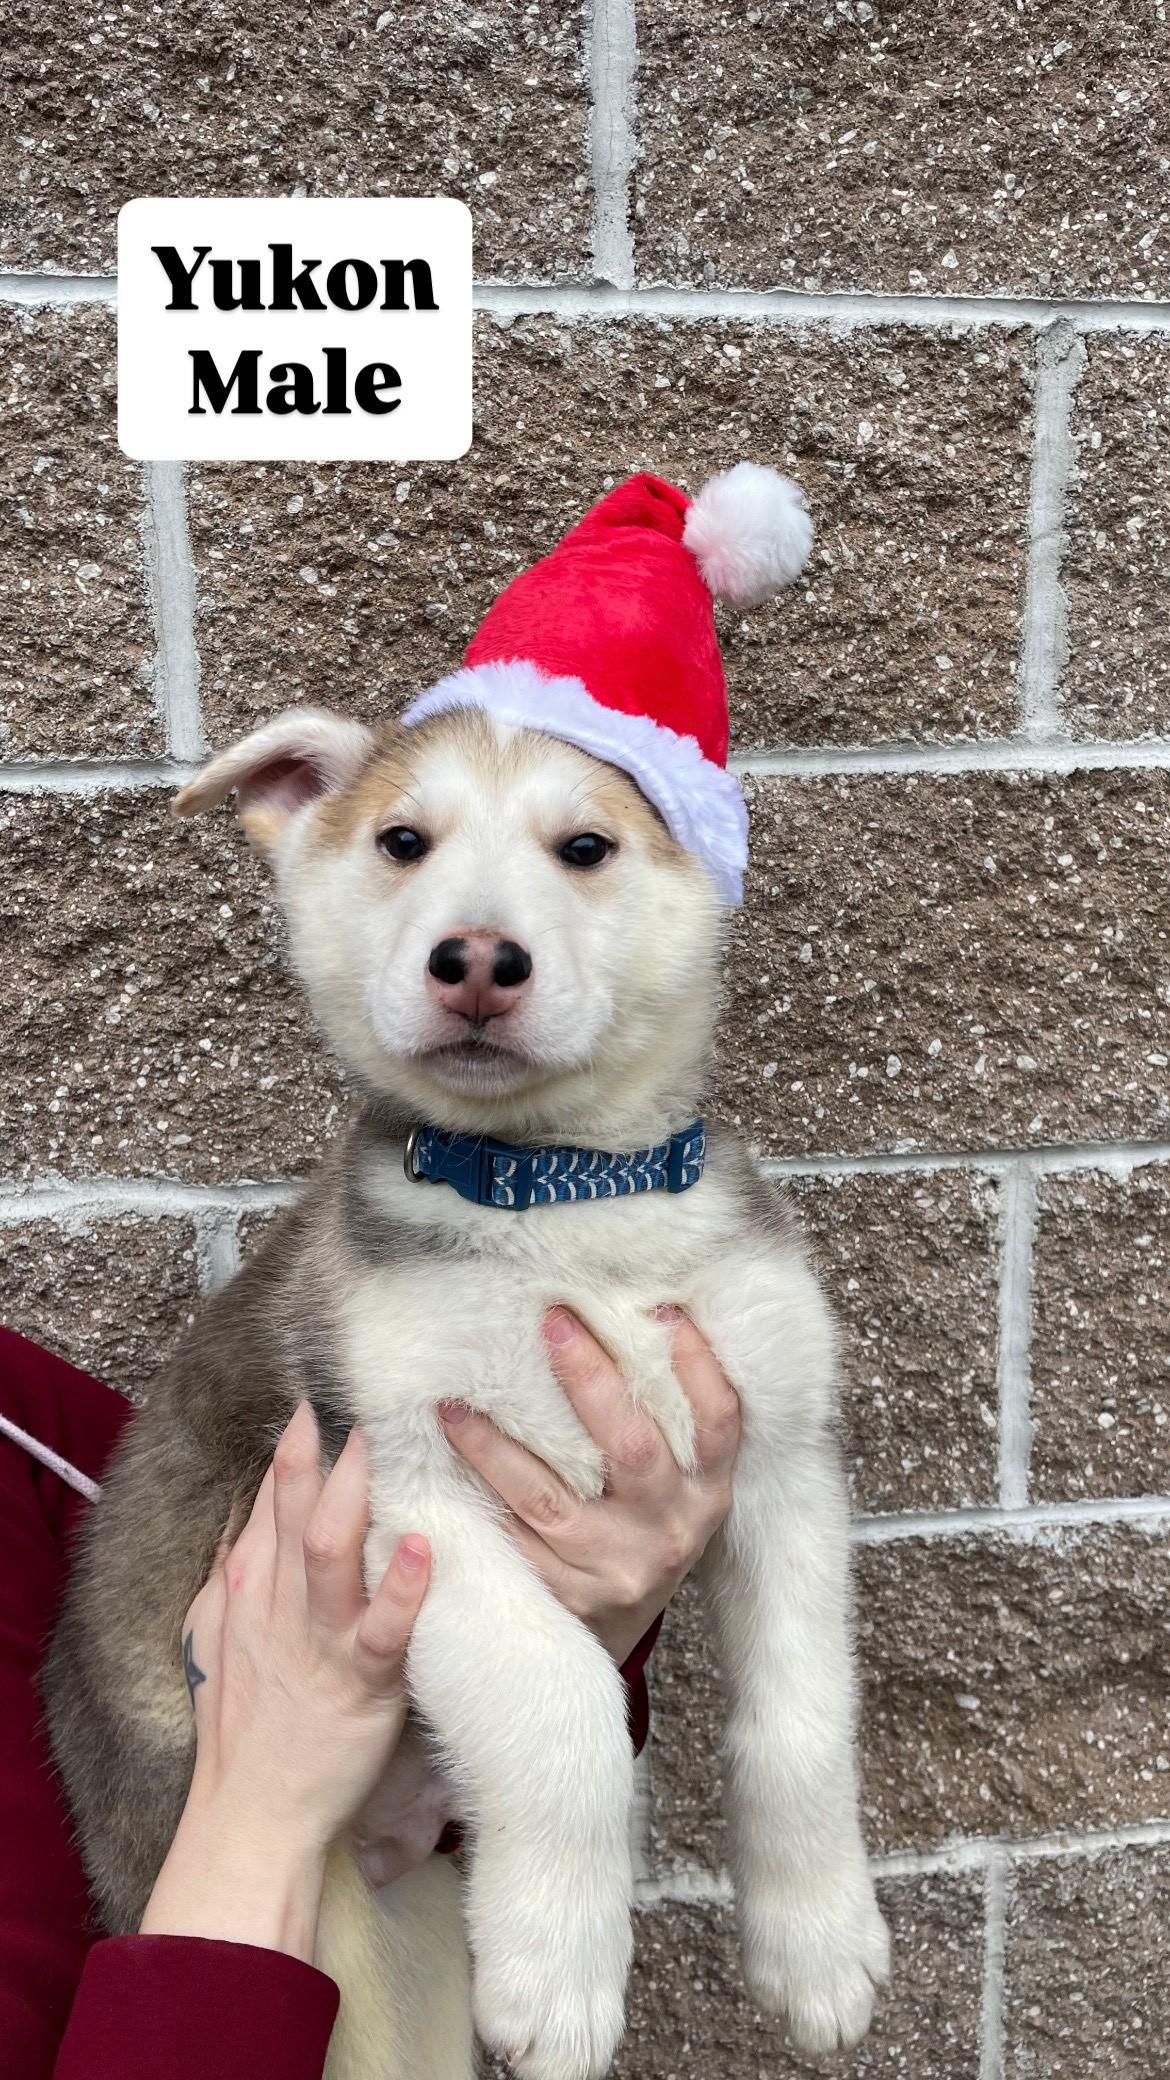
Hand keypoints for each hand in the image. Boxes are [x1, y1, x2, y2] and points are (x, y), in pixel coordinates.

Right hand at [140, 1401, 429, 1959]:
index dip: (294, 1445)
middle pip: (298, 1509)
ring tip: (382, 1445)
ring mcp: (321, 1641)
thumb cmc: (244, 1722)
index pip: (272, 1498)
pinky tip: (428, 1547)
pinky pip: (384, 1630)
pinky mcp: (363, 1684)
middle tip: (360, 1396)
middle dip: (323, 1451)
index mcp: (251, 1585)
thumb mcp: (220, 1632)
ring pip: (331, 1552)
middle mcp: (280, 1603)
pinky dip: (404, 1588)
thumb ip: (241, 1567)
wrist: (251, 1812)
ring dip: (356, 1494)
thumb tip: (256, 1508)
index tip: (316, 1396)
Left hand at [438, 1306, 740, 1664]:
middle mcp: (667, 1531)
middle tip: (551, 1323)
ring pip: (545, 1498)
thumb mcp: (674, 1486)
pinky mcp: (563, 1597)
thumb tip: (633, 1318)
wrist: (611, 1639)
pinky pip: (510, 1539)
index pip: (717, 1424)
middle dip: (589, 1379)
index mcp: (707, 1495)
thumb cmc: (640, 1532)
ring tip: (454, 1402)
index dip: (699, 1369)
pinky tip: (442, 1465)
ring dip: (494, 1445)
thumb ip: (663, 1422)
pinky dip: (475, 1498)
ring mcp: (614, 1568)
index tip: (665, 1311)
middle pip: (632, 1447)